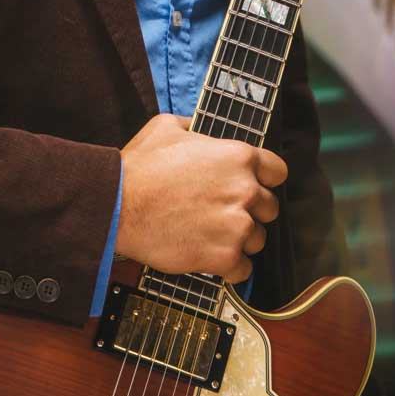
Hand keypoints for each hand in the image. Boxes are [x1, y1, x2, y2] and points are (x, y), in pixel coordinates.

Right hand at [115, 113, 286, 281]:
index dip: (264, 178)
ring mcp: (236, 226)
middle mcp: (244, 191)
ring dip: (240, 238)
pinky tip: (209, 254)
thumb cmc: (140, 167)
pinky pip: (243, 269)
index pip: (277, 172)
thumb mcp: (167, 127)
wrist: (117, 204)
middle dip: (251, 210)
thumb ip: (194, 127)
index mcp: (238, 156)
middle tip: (224, 211)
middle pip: (270, 208)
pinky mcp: (223, 257)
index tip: (253, 185)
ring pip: (258, 239)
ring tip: (212, 234)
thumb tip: (198, 130)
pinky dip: (229, 266)